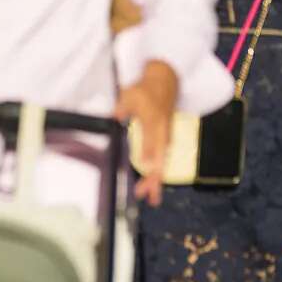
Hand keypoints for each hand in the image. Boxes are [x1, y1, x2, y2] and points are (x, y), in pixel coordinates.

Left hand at [116, 61, 177, 205]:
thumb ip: (123, 107)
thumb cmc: (146, 90)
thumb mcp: (131, 94)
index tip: (145, 166)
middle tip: (146, 194)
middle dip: (154, 177)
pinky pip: (162, 161)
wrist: (166, 83)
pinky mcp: (165, 141)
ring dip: (156, 180)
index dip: (149, 153)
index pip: (151, 140)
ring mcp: (165, 137)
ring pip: (162, 163)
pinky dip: (158, 175)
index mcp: (153, 120)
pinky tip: (152, 188)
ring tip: (151, 199)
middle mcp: (161, 132)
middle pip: (160, 158)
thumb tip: (115, 116)